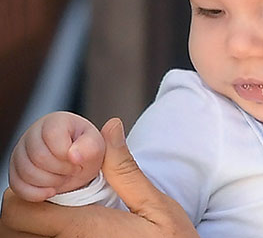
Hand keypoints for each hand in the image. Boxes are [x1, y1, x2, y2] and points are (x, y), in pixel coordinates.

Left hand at [1, 118, 198, 237]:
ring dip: (32, 222)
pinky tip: (68, 223)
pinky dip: (44, 234)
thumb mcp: (156, 205)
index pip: (22, 212)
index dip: (24, 190)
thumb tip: (109, 127)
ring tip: (59, 207)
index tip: (48, 177)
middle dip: (24, 205)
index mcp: (86, 230)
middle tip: (51, 191)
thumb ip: (125, 170)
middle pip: (13, 230)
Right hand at [9, 112, 104, 201]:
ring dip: (49, 182)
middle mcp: (35, 132)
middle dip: (60, 169)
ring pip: (26, 172)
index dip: (67, 153)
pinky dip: (35, 193)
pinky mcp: (15, 169)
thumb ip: (91, 147)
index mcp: (56, 121)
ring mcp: (22, 150)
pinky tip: (51, 190)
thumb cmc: (87, 151)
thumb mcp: (97, 147)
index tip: (78, 159)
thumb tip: (74, 153)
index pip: (52, 136)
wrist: (78, 164)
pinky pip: (16, 185)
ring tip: (63, 177)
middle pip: (38, 156)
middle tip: (73, 169)